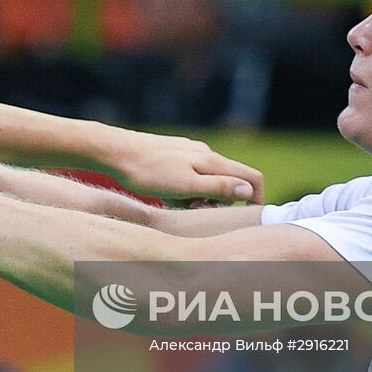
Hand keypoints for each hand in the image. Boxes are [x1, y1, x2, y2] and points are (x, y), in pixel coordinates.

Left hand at [103, 130, 264, 203]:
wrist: (114, 151)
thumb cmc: (148, 172)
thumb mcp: (185, 187)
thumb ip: (217, 188)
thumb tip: (247, 192)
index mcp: (212, 161)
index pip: (252, 177)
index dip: (257, 199)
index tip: (245, 219)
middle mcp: (206, 153)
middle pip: (231, 180)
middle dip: (222, 201)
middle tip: (199, 213)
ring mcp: (190, 152)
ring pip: (209, 179)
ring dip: (202, 197)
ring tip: (178, 204)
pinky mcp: (175, 154)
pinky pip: (191, 175)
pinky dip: (187, 190)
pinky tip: (167, 196)